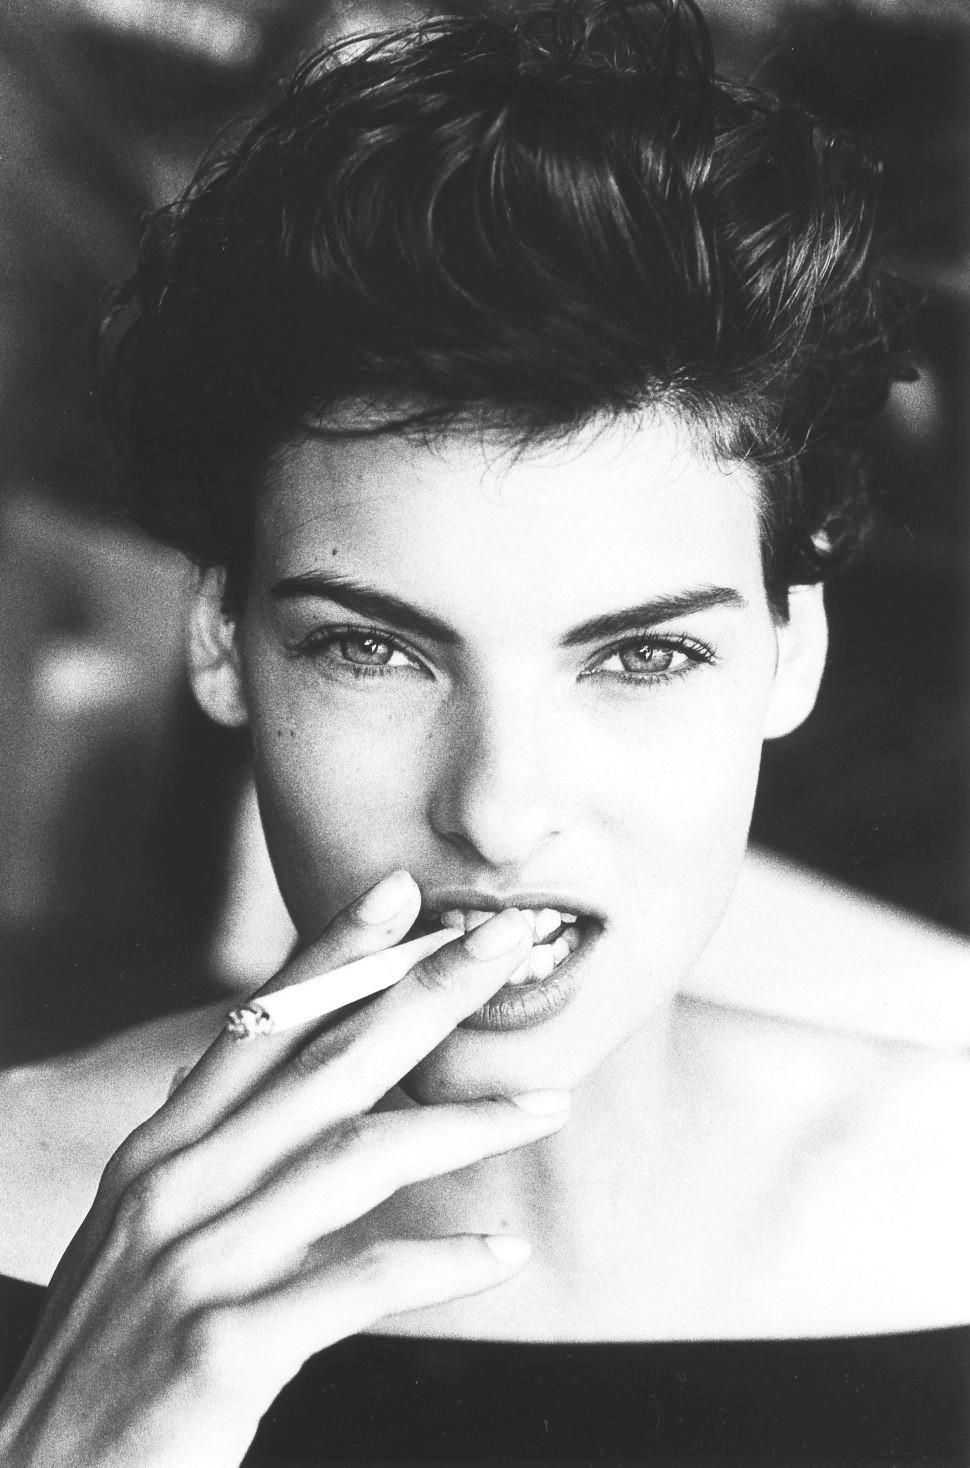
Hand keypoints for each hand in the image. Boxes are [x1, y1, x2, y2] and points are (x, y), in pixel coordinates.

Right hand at [0, 872, 563, 1466]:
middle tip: (509, 941)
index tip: (403, 895)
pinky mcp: (223, 1348)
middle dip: (427, 993)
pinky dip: (439, 1262)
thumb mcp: (144, 1232)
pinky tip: (503, 1252)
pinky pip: (358, 1283)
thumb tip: (277, 1086)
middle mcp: (177, 1188)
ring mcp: (196, 1264)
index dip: (334, 953)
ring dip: (464, 1121)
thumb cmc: (111, 1356)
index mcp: (162, 1152)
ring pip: (356, 1157)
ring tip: (548, 1104)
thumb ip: (212, 1153)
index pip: (262, 1026)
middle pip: (327, 1063)